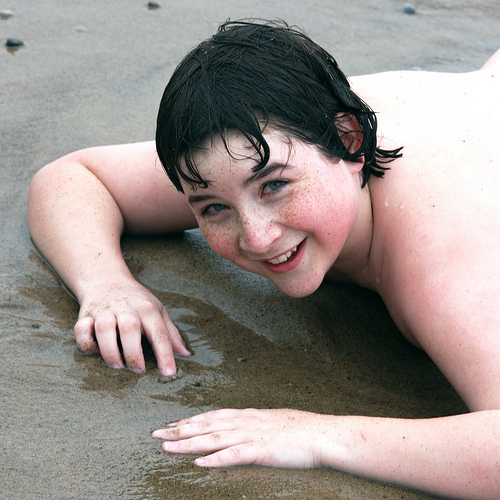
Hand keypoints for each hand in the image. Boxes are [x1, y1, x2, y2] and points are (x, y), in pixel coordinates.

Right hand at [74, 279, 189, 375]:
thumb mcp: (158, 311)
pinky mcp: (85, 315)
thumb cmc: (137, 301)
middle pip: (130, 329)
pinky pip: (81, 330)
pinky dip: (86, 343)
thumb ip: (171, 333)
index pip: (159, 331)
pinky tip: (96, 351)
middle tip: (138, 370)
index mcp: (147, 308)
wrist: (106, 279)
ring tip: (118, 365)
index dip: (165, 353)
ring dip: (110, 351)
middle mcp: (126, 308)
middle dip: (134, 354)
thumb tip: (186, 355)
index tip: (169, 372)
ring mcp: (104, 310)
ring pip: (104, 329)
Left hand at [152, 408, 324, 467]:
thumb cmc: (298, 428)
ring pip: (213, 438)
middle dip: (179, 429)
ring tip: (168, 446)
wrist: (320, 433)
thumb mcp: (269, 421)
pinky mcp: (262, 451)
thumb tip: (236, 427)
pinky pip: (235, 456)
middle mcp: (244, 422)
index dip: (189, 420)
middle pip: (205, 425)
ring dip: (189, 443)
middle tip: (156, 433)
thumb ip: (251, 424)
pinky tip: (200, 463)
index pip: (211, 416)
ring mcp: (252, 435)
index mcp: (246, 415)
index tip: (171, 423)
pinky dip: (216, 459)